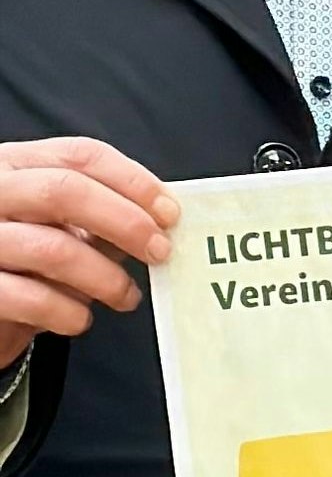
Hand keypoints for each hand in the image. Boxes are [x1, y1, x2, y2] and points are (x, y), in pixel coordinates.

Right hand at [0, 138, 176, 369]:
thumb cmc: (22, 261)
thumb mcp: (55, 225)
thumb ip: (99, 215)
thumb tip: (162, 221)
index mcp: (15, 166)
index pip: (81, 156)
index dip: (134, 182)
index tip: (170, 213)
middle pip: (65, 192)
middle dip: (126, 223)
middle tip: (160, 252)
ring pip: (52, 249)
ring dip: (105, 278)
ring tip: (126, 297)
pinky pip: (29, 298)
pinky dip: (67, 312)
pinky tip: (80, 320)